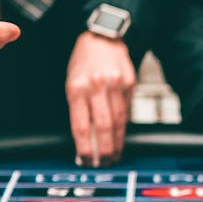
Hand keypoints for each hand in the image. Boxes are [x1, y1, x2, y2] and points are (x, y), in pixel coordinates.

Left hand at [66, 32, 135, 167]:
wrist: (102, 38)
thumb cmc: (83, 63)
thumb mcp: (72, 84)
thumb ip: (78, 110)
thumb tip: (86, 140)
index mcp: (76, 88)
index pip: (81, 126)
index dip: (84, 148)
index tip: (86, 161)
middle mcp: (97, 86)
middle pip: (103, 127)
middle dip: (104, 150)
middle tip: (104, 163)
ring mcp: (116, 84)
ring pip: (119, 121)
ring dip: (117, 142)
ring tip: (115, 155)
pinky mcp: (130, 83)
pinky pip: (127, 110)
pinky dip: (124, 125)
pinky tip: (121, 135)